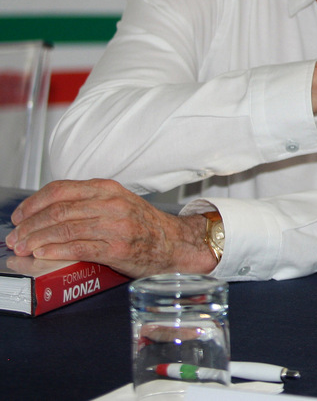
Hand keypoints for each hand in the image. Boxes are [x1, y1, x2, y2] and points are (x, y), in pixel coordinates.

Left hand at [4, 179, 215, 278]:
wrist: (174, 243)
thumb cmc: (142, 225)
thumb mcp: (117, 202)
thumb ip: (88, 202)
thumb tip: (47, 212)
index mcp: (107, 189)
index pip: (60, 190)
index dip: (33, 203)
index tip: (18, 216)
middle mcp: (111, 204)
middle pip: (58, 211)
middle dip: (29, 225)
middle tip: (14, 237)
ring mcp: (115, 226)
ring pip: (64, 229)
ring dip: (36, 239)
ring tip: (22, 248)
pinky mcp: (116, 248)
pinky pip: (77, 247)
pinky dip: (54, 251)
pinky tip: (41, 253)